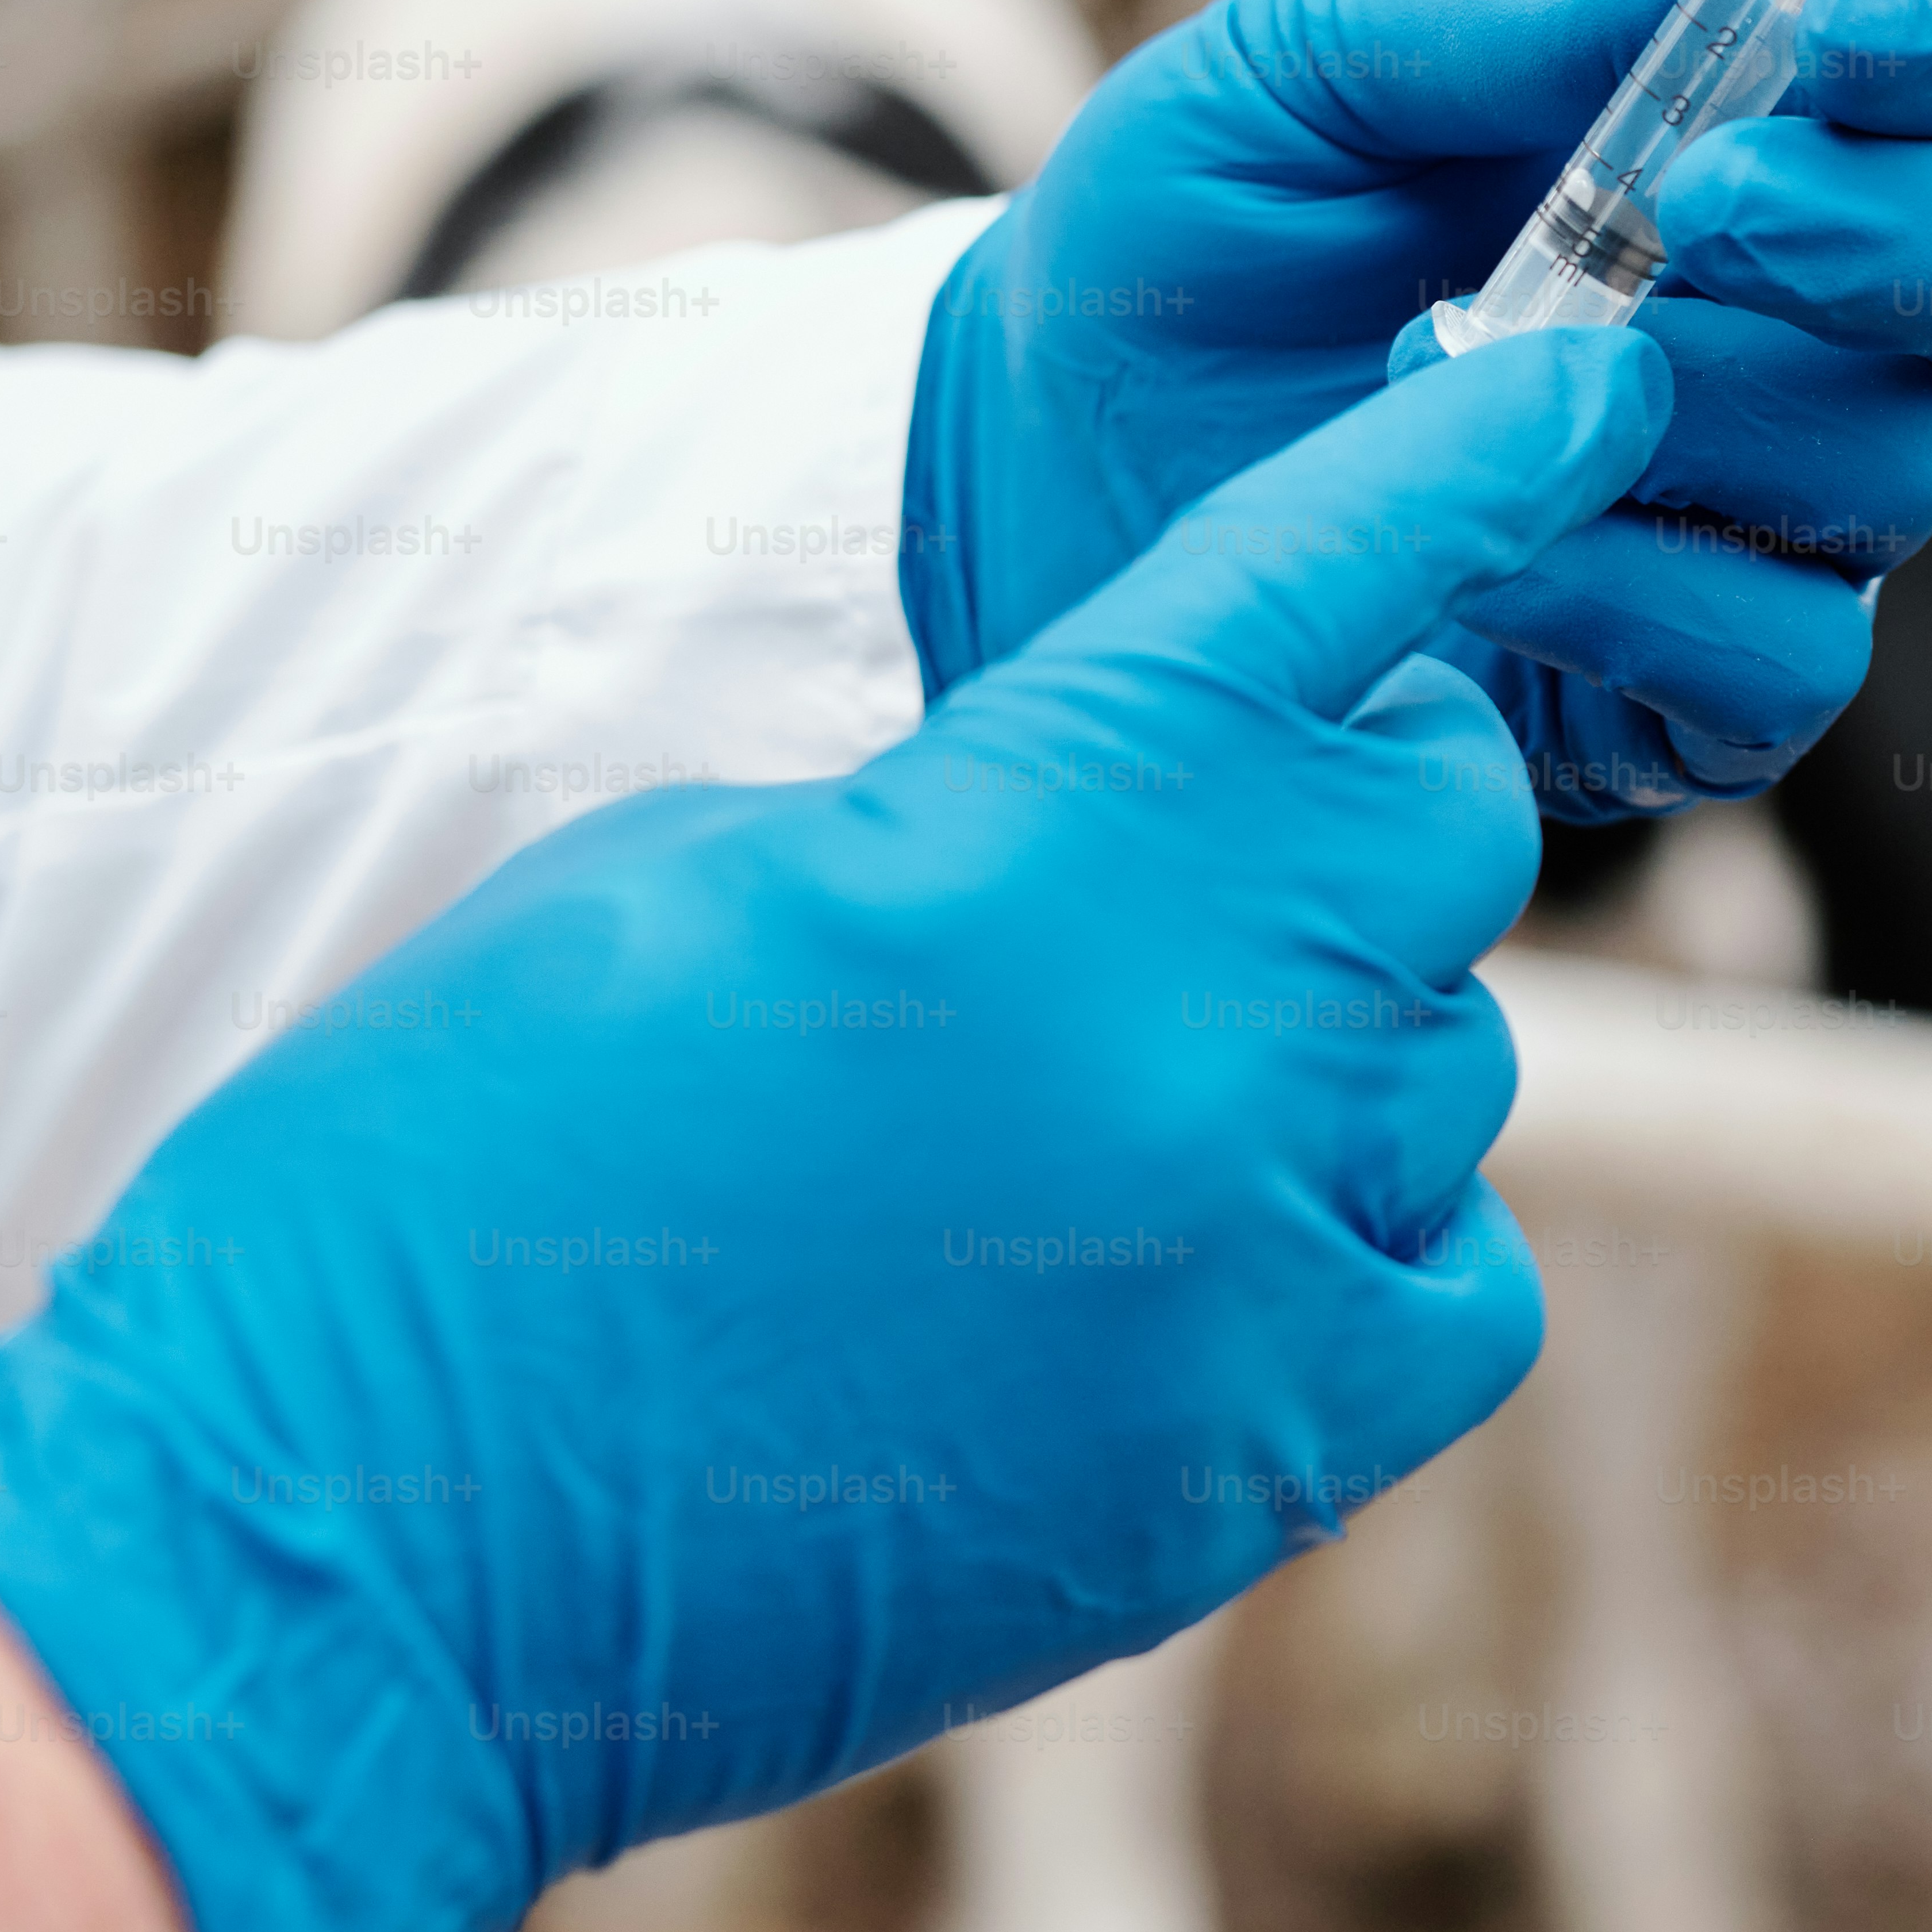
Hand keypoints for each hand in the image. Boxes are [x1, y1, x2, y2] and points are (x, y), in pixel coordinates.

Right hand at [0, 328, 1666, 1931]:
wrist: (348, 1538)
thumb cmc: (465, 1158)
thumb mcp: (716, 870)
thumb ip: (1001, 806)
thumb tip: (1178, 823)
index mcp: (1032, 821)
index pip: (1340, 571)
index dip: (1475, 458)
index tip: (1583, 393)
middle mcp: (1197, 1025)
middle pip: (1441, 824)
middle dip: (1351, 809)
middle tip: (1199, 868)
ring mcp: (1252, 1254)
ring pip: (1448, 1062)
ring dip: (1324, 1055)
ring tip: (1091, 1133)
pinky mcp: (1267, 1461)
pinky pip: (1457, 1280)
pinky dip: (1369, 1250)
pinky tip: (1199, 1276)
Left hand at [898, 0, 1931, 814]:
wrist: (1041, 483)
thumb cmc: (1186, 255)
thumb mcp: (1278, 80)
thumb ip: (1480, 17)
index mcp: (1755, 147)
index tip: (1844, 21)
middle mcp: (1819, 334)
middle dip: (1898, 231)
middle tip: (1700, 209)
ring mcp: (1779, 524)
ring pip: (1901, 462)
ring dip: (1694, 409)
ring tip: (1461, 376)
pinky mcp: (1706, 702)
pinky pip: (1785, 657)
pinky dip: (1634, 596)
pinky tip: (1483, 555)